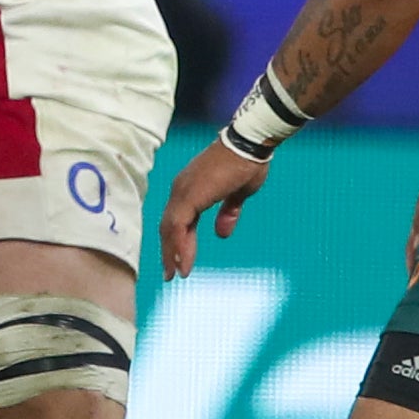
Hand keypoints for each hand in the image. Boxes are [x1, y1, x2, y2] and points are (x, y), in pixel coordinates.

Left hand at [159, 137, 266, 277]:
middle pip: (169, 226)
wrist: (249, 144)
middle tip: (170, 275)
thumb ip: (227, 213)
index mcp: (190, 189)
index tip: (179, 263)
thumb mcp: (237, 194)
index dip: (177, 242)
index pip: (177, 220)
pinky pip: (178, 225)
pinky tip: (181, 262)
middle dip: (170, 251)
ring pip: (170, 228)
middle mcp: (181, 189)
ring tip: (175, 274)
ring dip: (172, 253)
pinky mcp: (190, 195)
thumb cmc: (246, 163)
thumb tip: (221, 234)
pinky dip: (178, 245)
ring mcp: (183, 191)